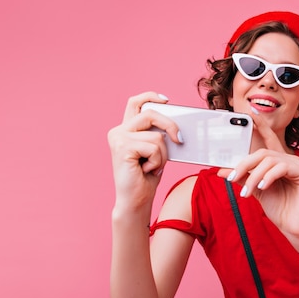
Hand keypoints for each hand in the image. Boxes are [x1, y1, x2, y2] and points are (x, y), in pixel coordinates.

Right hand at [107, 92, 181, 214]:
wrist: (135, 201)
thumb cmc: (146, 178)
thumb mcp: (155, 151)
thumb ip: (158, 135)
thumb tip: (176, 126)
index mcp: (125, 129)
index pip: (135, 102)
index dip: (150, 97)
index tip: (166, 101)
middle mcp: (118, 131)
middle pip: (150, 114)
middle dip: (170, 125)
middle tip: (180, 139)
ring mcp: (118, 139)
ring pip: (156, 136)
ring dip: (162, 155)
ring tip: (153, 166)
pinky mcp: (123, 148)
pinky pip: (153, 147)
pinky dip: (157, 161)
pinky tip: (147, 171)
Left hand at [217, 113, 298, 239]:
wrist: (294, 227)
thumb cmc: (279, 208)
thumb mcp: (255, 190)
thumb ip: (241, 178)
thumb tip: (220, 170)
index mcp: (279, 162)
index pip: (269, 139)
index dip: (261, 125)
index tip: (250, 113)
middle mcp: (290, 160)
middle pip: (262, 153)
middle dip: (244, 165)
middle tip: (231, 178)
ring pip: (269, 160)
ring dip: (253, 176)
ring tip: (247, 193)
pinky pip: (282, 168)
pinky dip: (268, 177)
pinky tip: (262, 187)